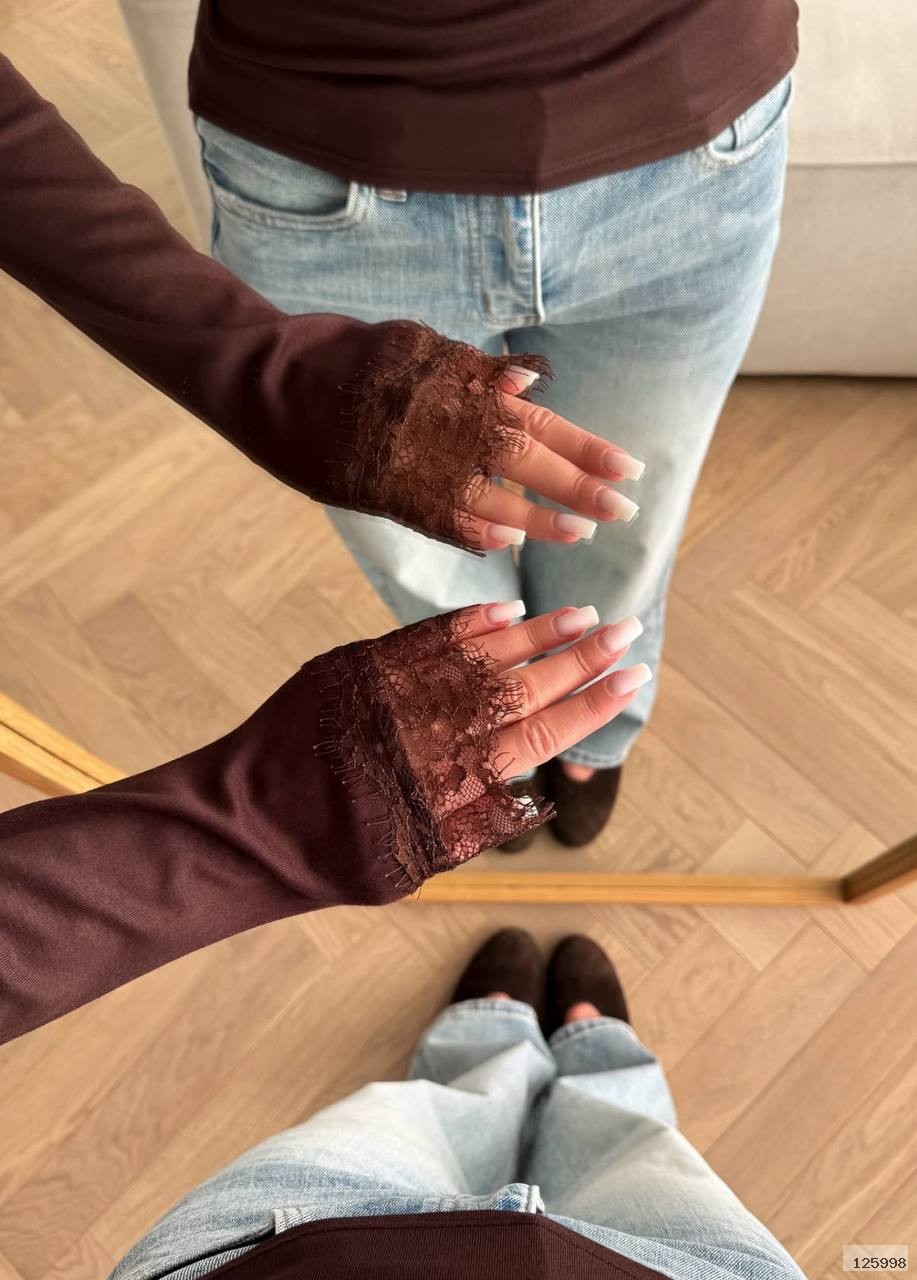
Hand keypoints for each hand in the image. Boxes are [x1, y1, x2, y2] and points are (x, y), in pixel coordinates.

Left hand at [320, 599, 650, 868]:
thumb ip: (477, 823)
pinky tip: (507, 610)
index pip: (541, 735)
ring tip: (580, 614)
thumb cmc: (336, 857)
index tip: (630, 679)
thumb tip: (533, 791)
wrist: (247, 827)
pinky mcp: (361, 668)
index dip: (590, 705)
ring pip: (482, 657)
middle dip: (579, 659)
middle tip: (626, 631)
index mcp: (456, 785)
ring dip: (536, 635)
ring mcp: (398, 695)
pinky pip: (425, 638)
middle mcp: (434, 734)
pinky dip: (469, 624)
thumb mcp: (416, 862)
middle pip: (523, 688)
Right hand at [339, 322, 643, 553]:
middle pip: (528, 458)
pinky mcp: (381, 490)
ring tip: (582, 533)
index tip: (629, 467)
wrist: (263, 372)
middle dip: (580, 485)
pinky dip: (474, 531)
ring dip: (539, 517)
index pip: (538, 420)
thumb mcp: (414, 343)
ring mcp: (413, 458)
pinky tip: (506, 543)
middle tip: (625, 509)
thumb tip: (529, 384)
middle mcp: (442, 420)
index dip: (586, 446)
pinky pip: (438, 519)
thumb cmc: (341, 353)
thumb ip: (470, 369)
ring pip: (491, 494)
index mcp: (456, 381)